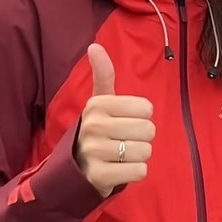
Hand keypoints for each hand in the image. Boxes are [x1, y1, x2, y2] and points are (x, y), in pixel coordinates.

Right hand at [75, 44, 155, 197]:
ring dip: (138, 156)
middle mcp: (94, 125)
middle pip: (148, 130)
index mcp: (98, 104)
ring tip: (120, 156)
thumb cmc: (96, 131)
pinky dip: (135, 172)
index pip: (146, 108)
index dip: (141, 117)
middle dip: (141, 138)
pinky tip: (120, 169)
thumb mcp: (99, 102)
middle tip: (123, 141)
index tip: (124, 122)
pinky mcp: (99, 175)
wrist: (73, 169)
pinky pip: (139, 171)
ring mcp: (95, 151)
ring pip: (145, 151)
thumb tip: (94, 46)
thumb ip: (103, 75)